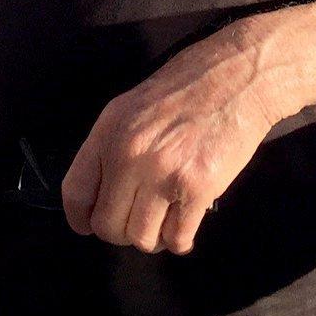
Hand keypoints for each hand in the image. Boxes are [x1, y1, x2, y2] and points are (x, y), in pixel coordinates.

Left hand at [60, 22, 282, 255]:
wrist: (240, 77)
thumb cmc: (189, 86)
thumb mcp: (134, 105)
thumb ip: (114, 145)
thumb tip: (103, 194)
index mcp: (110, 129)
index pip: (75, 192)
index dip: (81, 218)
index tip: (90, 225)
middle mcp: (130, 153)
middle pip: (108, 225)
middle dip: (123, 231)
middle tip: (141, 219)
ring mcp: (163, 172)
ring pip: (141, 239)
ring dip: (154, 237)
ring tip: (166, 218)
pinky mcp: (198, 188)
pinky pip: (177, 238)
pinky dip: (181, 239)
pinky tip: (187, 220)